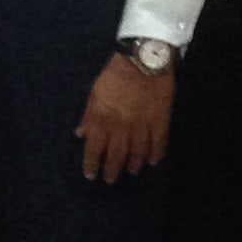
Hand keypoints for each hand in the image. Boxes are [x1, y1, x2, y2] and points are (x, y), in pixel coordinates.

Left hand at [75, 54, 172, 182]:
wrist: (143, 61)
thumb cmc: (114, 75)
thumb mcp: (94, 93)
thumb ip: (89, 116)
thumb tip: (80, 134)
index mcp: (103, 119)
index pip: (94, 148)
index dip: (91, 163)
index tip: (90, 175)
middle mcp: (122, 127)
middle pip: (116, 154)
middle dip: (112, 169)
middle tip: (110, 180)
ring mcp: (143, 125)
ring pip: (138, 152)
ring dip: (134, 163)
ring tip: (131, 171)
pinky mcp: (160, 120)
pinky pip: (158, 142)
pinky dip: (156, 153)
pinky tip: (153, 161)